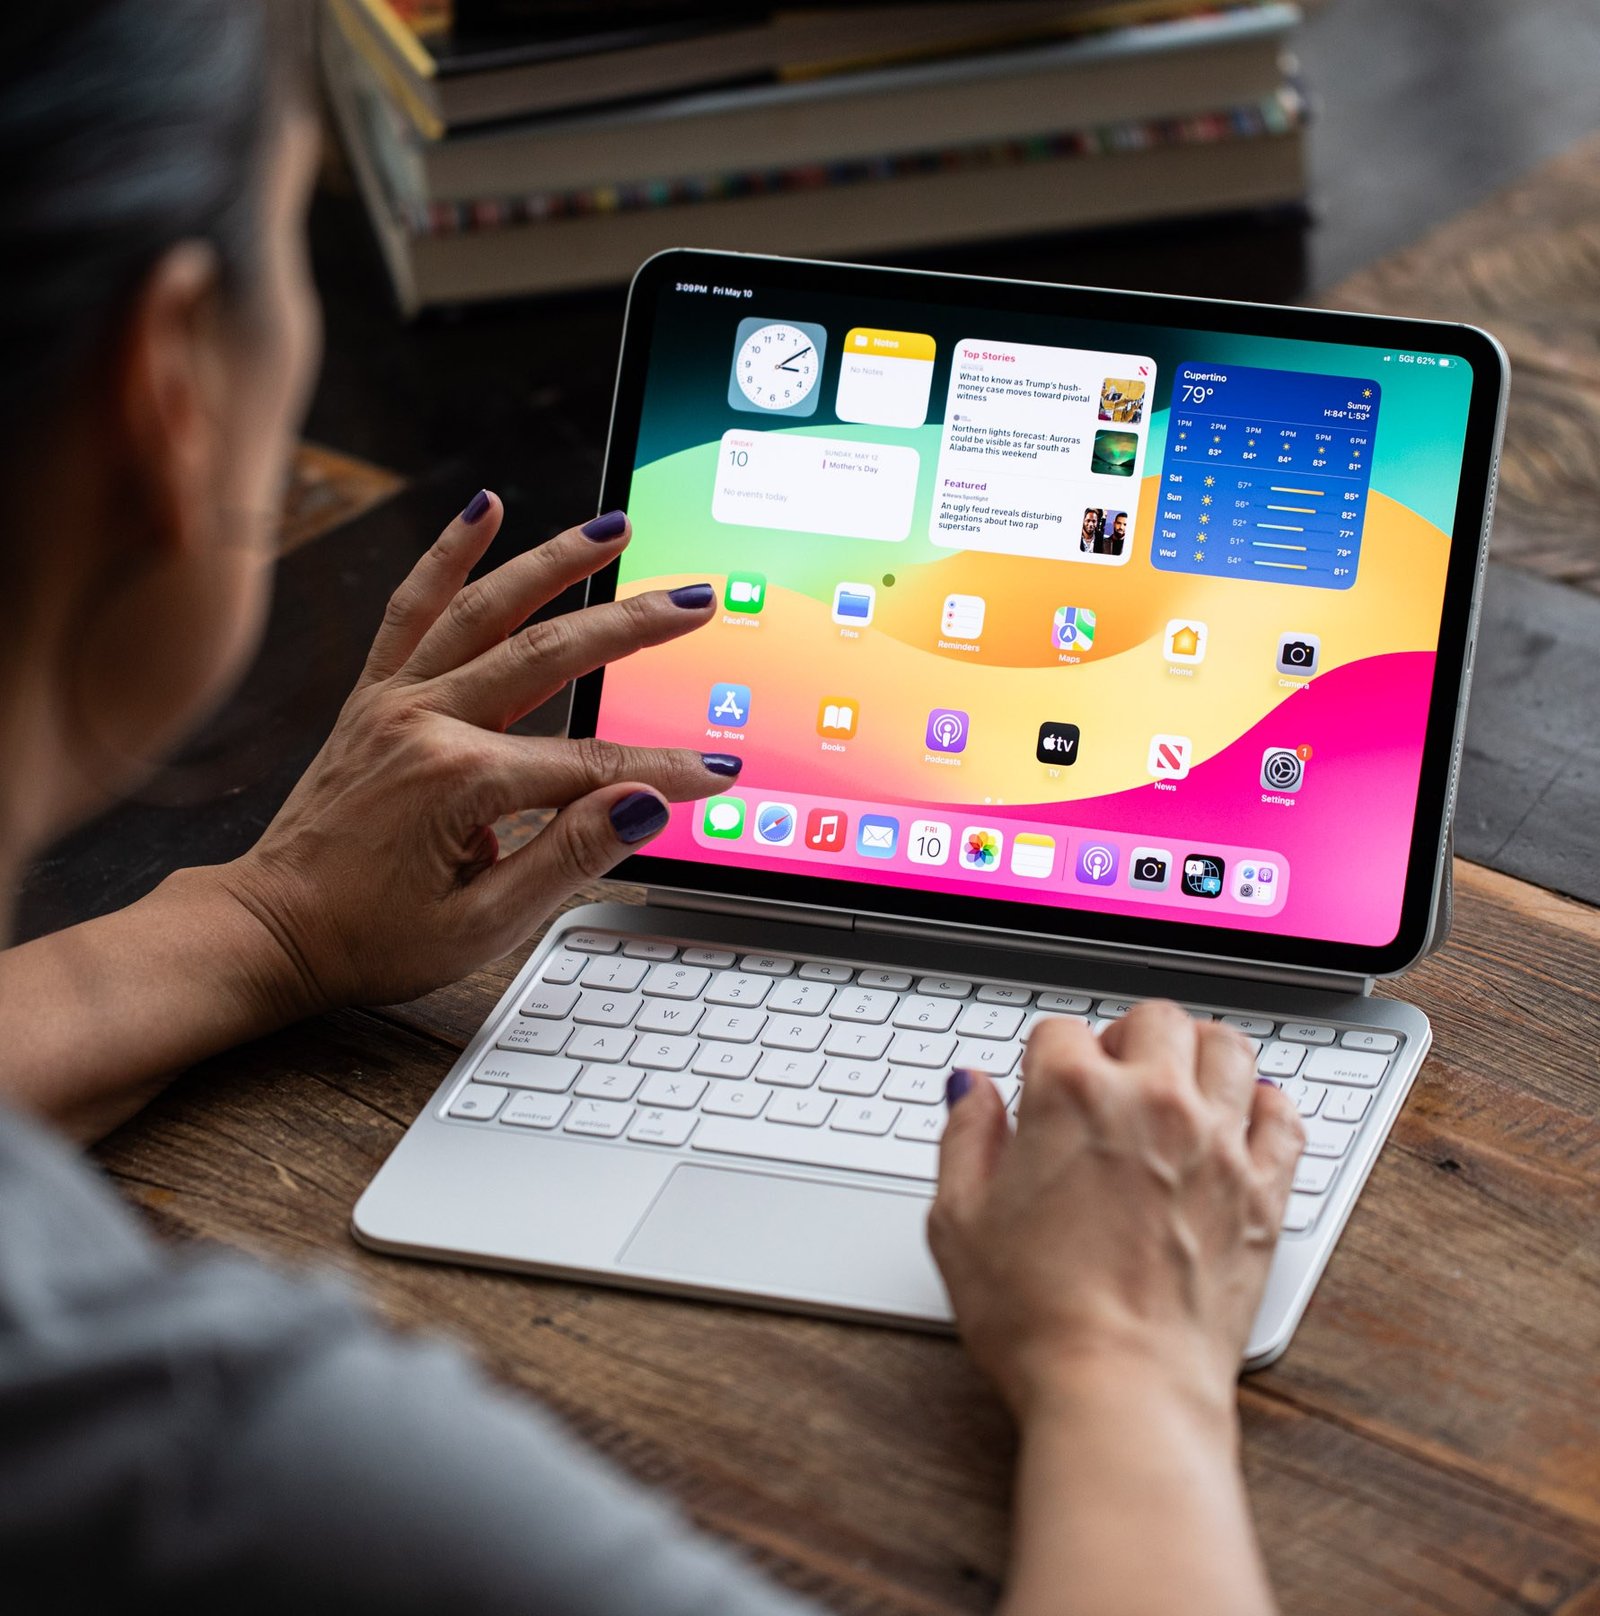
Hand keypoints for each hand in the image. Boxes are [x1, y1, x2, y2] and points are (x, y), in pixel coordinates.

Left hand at [216, 494, 731, 1012]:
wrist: (268, 930)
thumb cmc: (369, 937)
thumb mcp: (482, 925)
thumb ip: (569, 857)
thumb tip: (640, 803)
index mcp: (459, 780)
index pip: (590, 766)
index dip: (662, 770)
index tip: (716, 770)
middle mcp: (425, 721)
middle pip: (551, 655)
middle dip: (633, 625)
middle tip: (695, 599)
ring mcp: (395, 699)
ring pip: (488, 609)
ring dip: (556, 562)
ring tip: (615, 527)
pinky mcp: (373, 695)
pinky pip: (411, 608)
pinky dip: (447, 556)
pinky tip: (483, 508)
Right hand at [930, 1004, 1303, 1422]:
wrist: (1121, 1391)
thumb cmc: (1035, 1318)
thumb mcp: (958, 1221)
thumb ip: (965, 1138)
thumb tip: (973, 1090)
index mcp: (1071, 1095)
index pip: (1059, 1030)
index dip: (1043, 1059)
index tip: (1040, 1089)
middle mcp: (1153, 1102)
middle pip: (1154, 1018)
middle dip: (1125, 1037)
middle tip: (1109, 1077)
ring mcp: (1218, 1144)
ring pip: (1228, 1048)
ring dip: (1198, 1053)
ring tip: (1176, 1082)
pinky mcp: (1264, 1194)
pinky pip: (1285, 1117)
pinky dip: (1264, 1107)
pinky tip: (1240, 1120)